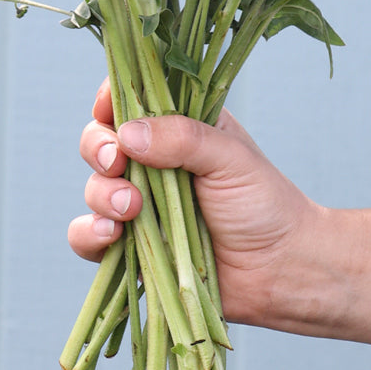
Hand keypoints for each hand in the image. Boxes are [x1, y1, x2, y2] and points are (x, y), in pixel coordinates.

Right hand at [67, 81, 324, 328]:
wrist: (281, 270)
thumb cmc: (264, 202)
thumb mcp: (228, 156)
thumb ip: (181, 138)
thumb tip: (127, 134)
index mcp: (176, 127)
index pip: (129, 100)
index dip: (112, 99)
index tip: (109, 108)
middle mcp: (152, 163)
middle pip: (100, 141)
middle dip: (99, 149)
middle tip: (117, 163)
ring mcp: (140, 206)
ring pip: (94, 188)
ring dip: (101, 195)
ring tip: (132, 209)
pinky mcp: (133, 249)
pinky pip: (89, 238)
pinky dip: (89, 234)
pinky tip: (111, 236)